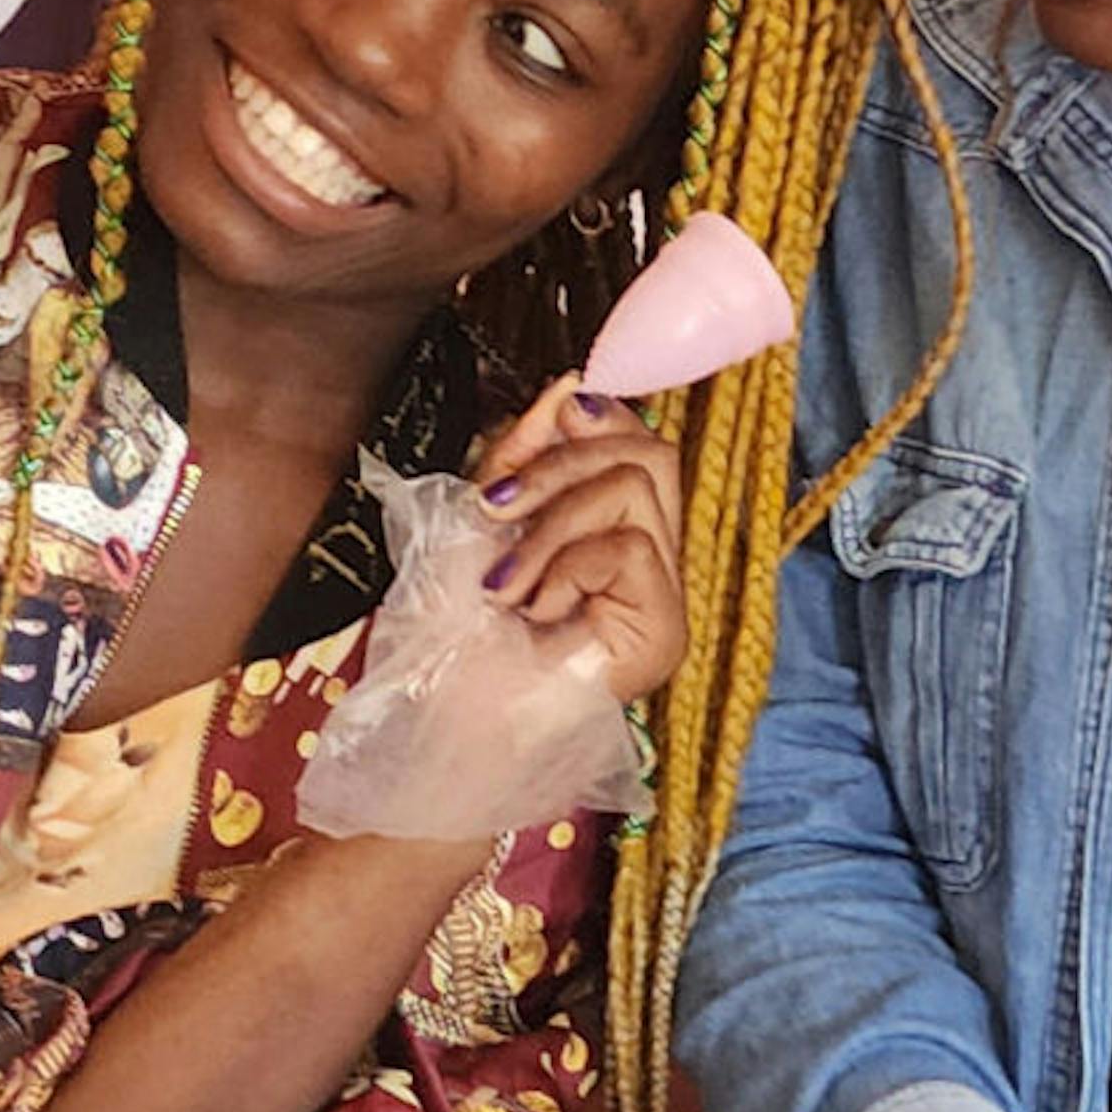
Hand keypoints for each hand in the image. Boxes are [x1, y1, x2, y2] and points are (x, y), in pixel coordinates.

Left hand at [472, 374, 685, 702]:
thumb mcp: (484, 519)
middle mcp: (653, 564)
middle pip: (652, 451)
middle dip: (562, 460)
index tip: (538, 425)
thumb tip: (572, 383)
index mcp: (616, 535)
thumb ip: (525, 454)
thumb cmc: (457, 639)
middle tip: (496, 505)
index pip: (643, 442)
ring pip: (638, 486)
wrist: (446, 728)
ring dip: (552, 520)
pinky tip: (535, 610)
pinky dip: (566, 566)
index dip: (597, 418)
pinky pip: (632, 546)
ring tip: (505, 579)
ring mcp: (665, 599)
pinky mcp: (665, 631)